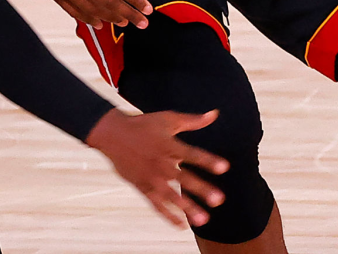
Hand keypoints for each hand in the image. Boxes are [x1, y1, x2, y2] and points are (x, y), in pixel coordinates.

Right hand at [22, 0, 151, 28]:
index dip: (135, 1)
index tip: (148, 9)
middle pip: (109, 4)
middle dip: (128, 15)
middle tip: (143, 24)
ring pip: (92, 10)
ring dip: (110, 18)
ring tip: (124, 23)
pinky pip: (74, 11)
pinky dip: (87, 18)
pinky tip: (98, 23)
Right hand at [87, 109, 229, 227]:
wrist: (113, 135)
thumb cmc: (143, 125)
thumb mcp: (168, 119)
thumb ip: (193, 121)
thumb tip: (214, 114)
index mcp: (169, 146)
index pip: (192, 154)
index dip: (208, 161)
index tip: (224, 167)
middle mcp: (161, 163)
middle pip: (184, 178)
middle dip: (201, 190)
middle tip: (218, 200)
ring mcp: (151, 178)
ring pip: (171, 196)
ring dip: (187, 208)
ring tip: (203, 219)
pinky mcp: (142, 187)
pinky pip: (157, 204)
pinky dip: (168, 215)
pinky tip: (182, 225)